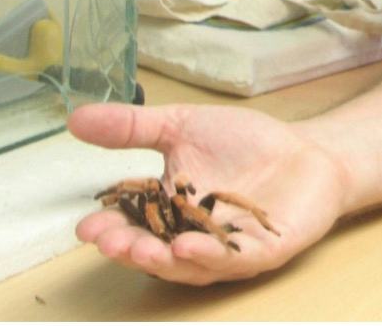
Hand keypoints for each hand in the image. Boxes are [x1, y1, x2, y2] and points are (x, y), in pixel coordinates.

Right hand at [68, 102, 349, 284]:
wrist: (305, 150)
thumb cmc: (243, 143)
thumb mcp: (182, 126)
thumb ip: (132, 127)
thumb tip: (75, 118)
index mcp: (169, 211)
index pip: (133, 224)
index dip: (110, 229)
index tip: (87, 226)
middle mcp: (193, 237)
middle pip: (155, 251)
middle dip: (130, 250)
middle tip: (110, 243)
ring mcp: (228, 247)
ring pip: (190, 264)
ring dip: (163, 260)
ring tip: (141, 250)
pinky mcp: (263, 251)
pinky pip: (234, 259)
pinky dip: (211, 256)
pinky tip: (189, 246)